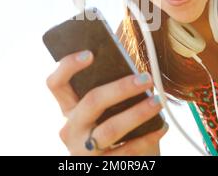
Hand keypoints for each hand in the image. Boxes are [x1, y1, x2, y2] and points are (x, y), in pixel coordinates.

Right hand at [46, 50, 167, 155]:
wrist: (119, 162)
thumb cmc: (114, 125)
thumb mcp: (105, 108)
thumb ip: (109, 88)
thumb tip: (129, 66)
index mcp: (69, 108)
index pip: (56, 83)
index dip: (68, 66)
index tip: (90, 53)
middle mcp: (71, 129)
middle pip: (90, 102)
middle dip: (120, 88)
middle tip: (146, 78)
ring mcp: (84, 150)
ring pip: (110, 129)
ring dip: (137, 113)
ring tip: (157, 101)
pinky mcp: (102, 166)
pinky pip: (127, 150)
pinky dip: (148, 137)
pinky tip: (161, 126)